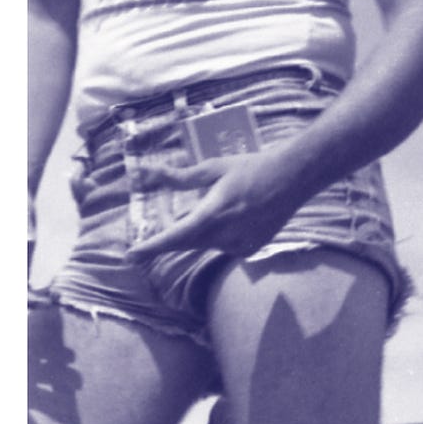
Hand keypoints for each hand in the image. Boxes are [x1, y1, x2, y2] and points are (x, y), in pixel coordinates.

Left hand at [127, 148, 308, 261]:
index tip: (131, 255)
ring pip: (205, 243)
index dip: (151, 247)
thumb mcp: (213, 168)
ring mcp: (239, 245)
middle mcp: (224, 235)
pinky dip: (218, 234)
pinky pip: (223, 245)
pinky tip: (233, 216)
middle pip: (185, 243)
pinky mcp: (250, 249)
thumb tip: (150, 174)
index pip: (174, 237)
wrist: (291, 180)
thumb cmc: (251, 168)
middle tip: (143, 248)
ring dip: (198, 231)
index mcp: (212, 214)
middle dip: (166, 243)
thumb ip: (181, 178)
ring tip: (215, 208)